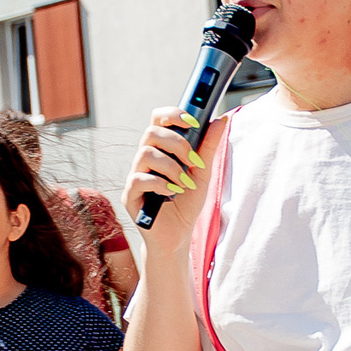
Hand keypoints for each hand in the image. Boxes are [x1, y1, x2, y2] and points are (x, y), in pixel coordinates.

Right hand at [123, 107, 206, 245]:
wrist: (178, 236)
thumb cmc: (186, 203)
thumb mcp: (203, 173)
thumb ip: (208, 147)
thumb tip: (221, 120)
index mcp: (161, 148)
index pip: (158, 119)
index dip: (173, 114)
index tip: (194, 122)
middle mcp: (145, 159)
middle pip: (150, 132)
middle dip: (176, 143)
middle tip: (193, 160)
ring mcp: (135, 175)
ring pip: (144, 154)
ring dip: (171, 167)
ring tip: (184, 183)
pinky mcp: (129, 195)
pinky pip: (138, 179)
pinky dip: (160, 184)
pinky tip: (172, 193)